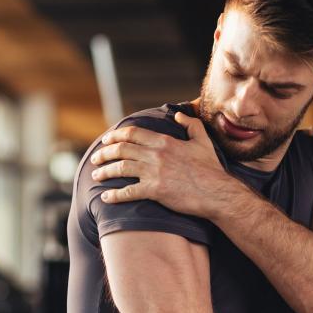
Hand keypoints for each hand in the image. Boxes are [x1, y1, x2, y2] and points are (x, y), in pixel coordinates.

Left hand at [89, 112, 234, 218]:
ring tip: (96, 175)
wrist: (217, 192)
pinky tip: (106, 198)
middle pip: (121, 150)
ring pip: (120, 169)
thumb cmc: (210, 169)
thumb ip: (191, 125)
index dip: (115, 135)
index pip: (132, 133)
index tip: (106, 139)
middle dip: (104, 153)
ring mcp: (154, 173)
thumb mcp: (203, 141)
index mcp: (165, 142)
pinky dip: (114, 195)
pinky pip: (128, 192)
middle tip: (96, 158)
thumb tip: (179, 115)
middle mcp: (156, 155)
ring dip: (104, 171)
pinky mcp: (155, 191)